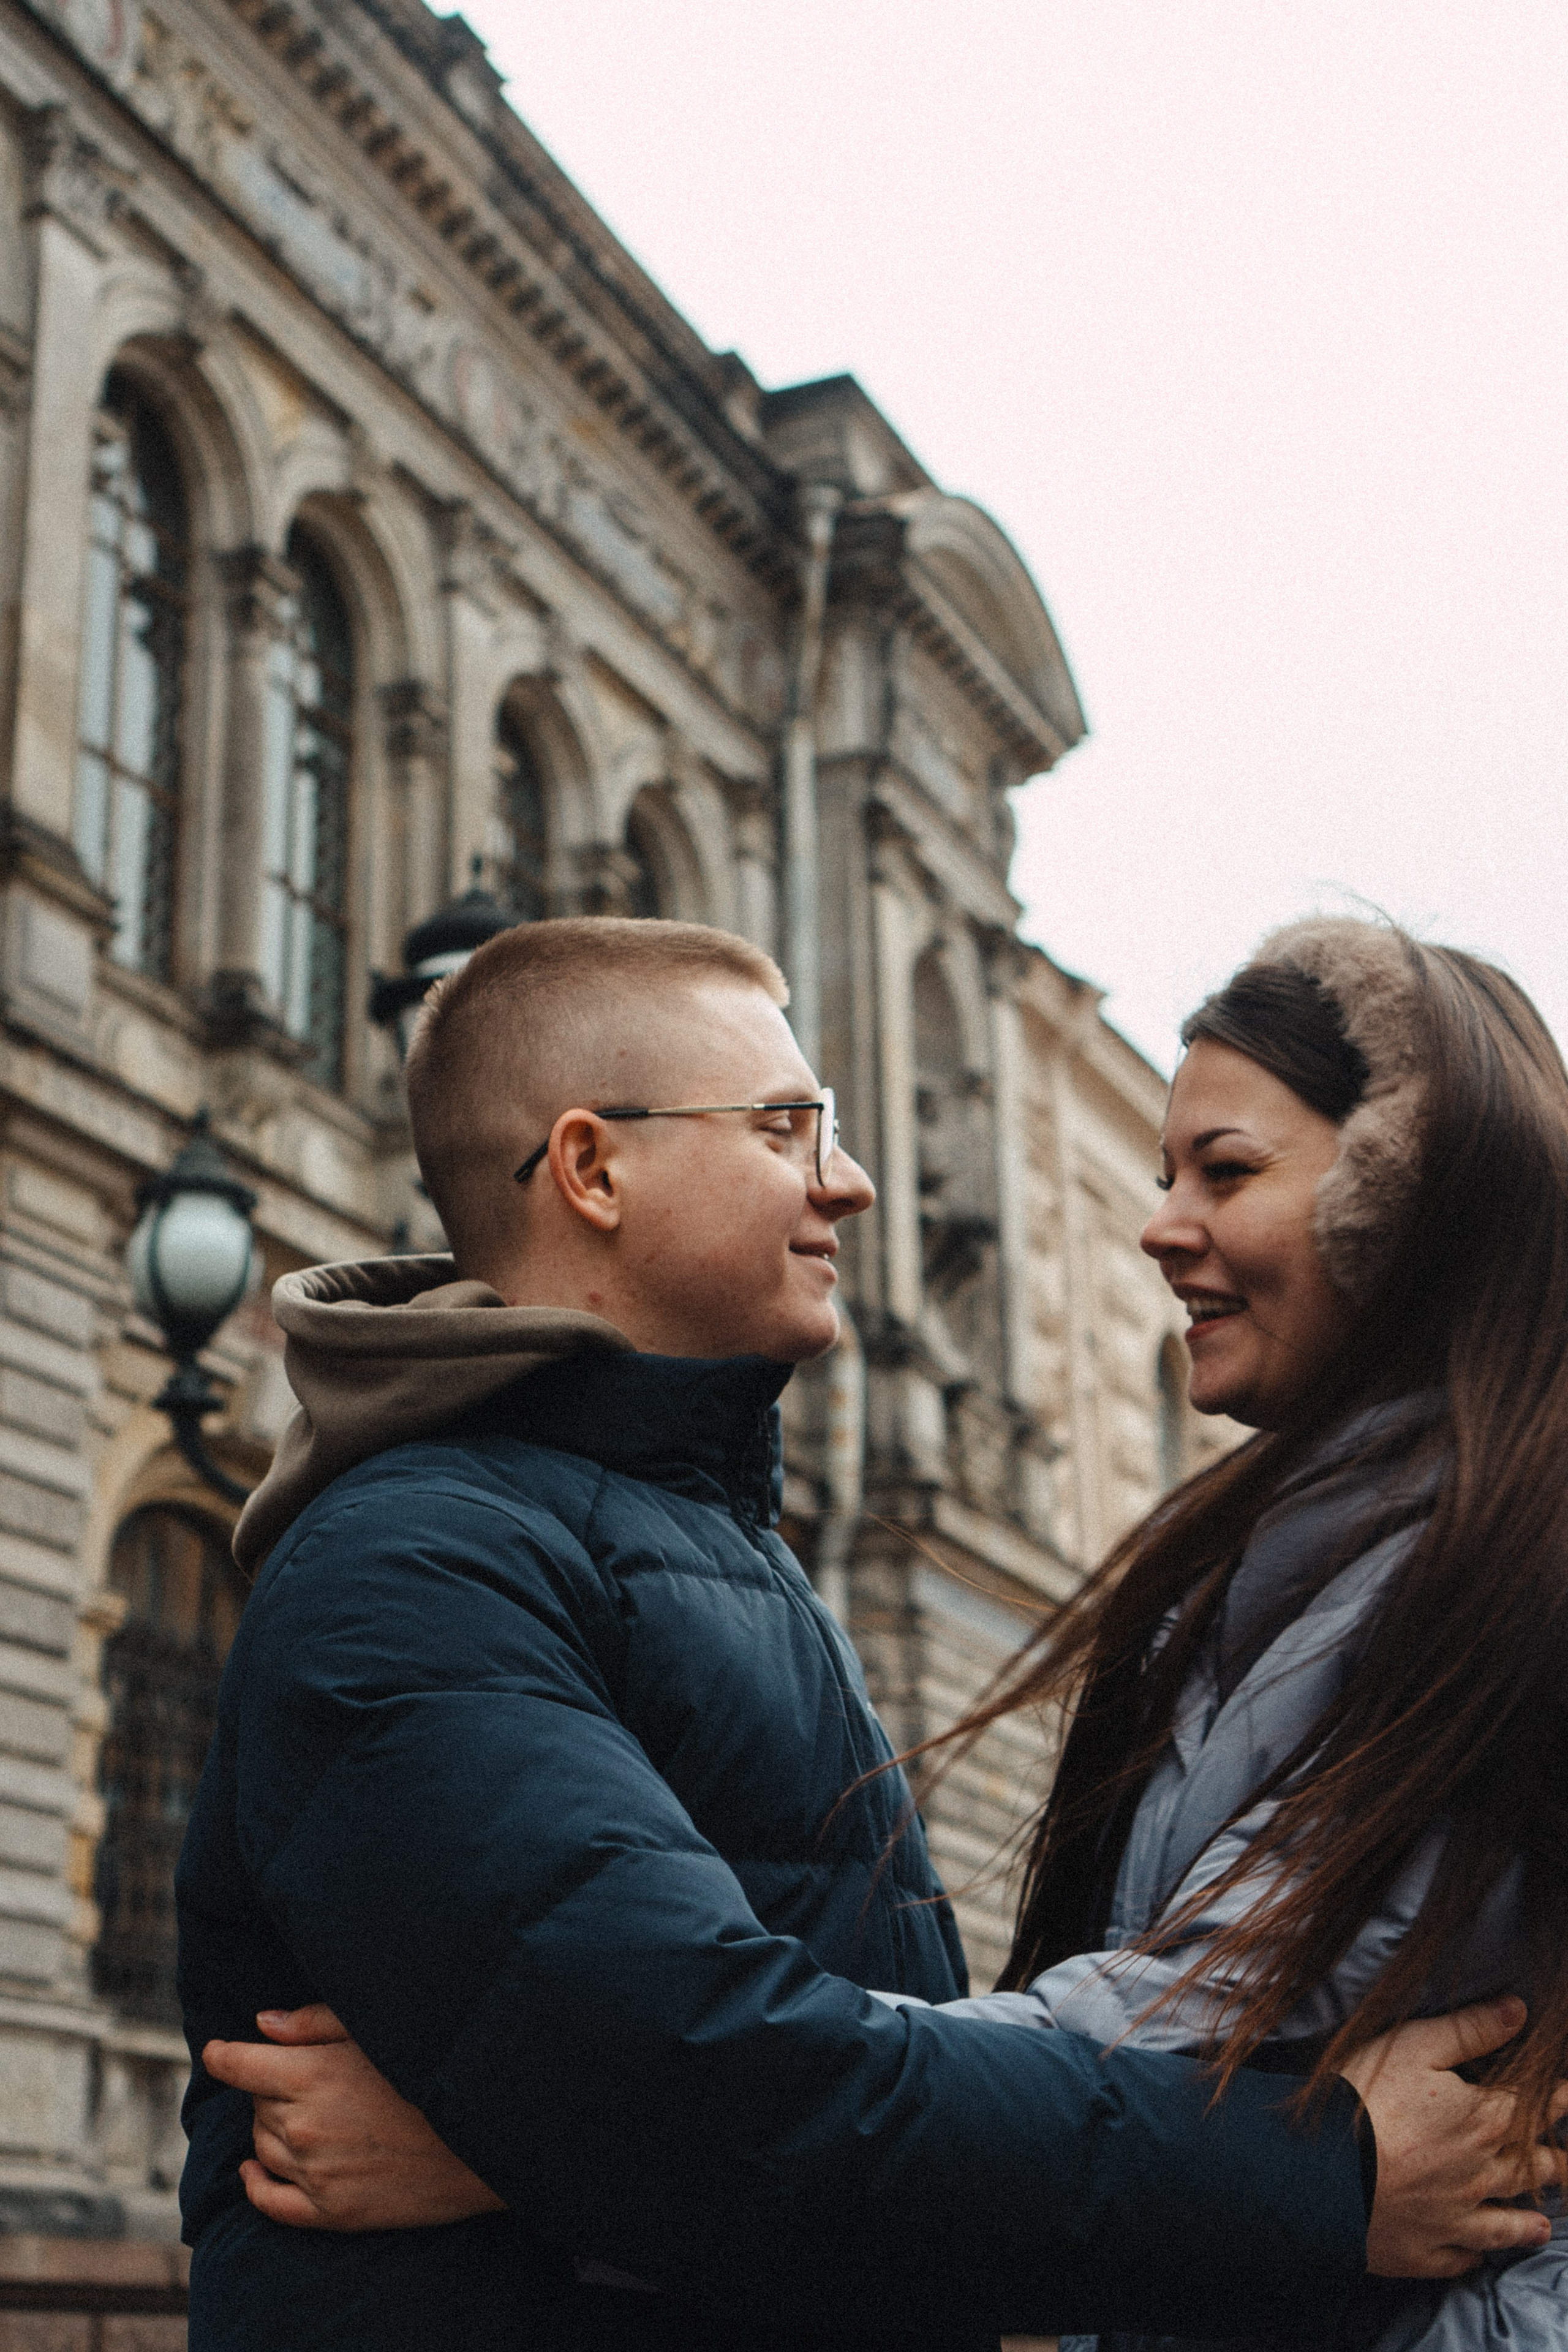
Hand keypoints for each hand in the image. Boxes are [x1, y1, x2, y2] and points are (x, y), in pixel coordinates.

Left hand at [201, 2006, 505, 2231]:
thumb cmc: (435, 2069)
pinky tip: (254, 2170)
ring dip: (272, 2127)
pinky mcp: (332, 2214)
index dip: (224, 2055)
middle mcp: (303, 2126)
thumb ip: (315, 2022)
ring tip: (308, 2113)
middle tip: (311, 2076)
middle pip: (256, 2104)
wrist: (487, 2136)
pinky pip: (270, 2203)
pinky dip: (256, 2183)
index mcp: (311, 2074)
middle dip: (271, 2087)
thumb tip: (263, 2023)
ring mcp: (315, 2175)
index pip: (241, 2065)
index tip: (216, 2051)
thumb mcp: (376, 2030)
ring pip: (262, 2146)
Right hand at [1341, 1995, 1565, 2276]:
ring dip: (1527, 2222)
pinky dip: (1475, 2257)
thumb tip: (1519, 2011)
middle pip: (1531, 2168)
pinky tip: (1480, 2258)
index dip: (1557, 2099)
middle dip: (1556, 2164)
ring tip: (1544, 2226)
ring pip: (1505, 2222)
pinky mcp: (1425, 2249)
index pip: (1534, 2106)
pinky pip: (1461, 2258)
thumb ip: (1470, 2029)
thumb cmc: (1365, 2097)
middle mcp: (1481, 2174)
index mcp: (1484, 2120)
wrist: (1322, 2172)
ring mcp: (1456, 2218)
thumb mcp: (1414, 2045)